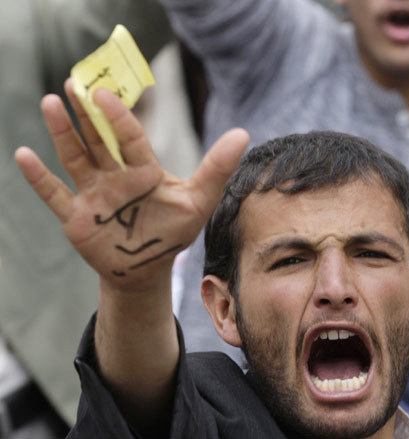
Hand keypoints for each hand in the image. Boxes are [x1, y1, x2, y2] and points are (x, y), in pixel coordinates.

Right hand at [15, 80, 248, 293]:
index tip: (104, 92)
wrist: (147, 266)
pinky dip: (40, 178)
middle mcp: (115, 177)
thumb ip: (217, 168)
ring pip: (75, 159)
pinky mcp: (76, 217)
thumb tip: (243, 133)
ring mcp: (93, 195)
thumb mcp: (199, 200)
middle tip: (72, 83)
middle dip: (86, 113)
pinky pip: (54, 195)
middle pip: (98, 140)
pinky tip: (23, 155)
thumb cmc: (173, 231)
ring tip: (50, 103)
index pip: (129, 137)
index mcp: (143, 170)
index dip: (118, 116)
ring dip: (62, 133)